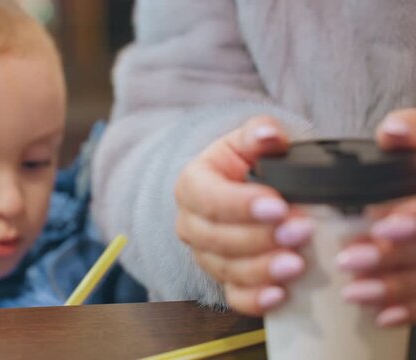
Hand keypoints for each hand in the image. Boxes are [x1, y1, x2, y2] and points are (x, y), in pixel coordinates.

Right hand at [175, 116, 313, 315]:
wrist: (243, 188)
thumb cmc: (247, 163)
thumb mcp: (249, 141)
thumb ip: (259, 133)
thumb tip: (268, 135)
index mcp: (192, 184)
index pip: (209, 198)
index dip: (241, 205)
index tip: (278, 206)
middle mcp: (191, 223)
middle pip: (216, 237)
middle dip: (259, 238)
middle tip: (300, 231)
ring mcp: (205, 254)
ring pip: (225, 268)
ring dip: (261, 269)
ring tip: (297, 264)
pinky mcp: (223, 278)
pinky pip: (232, 296)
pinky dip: (254, 300)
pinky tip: (279, 296)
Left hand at [338, 109, 415, 326]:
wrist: (413, 203)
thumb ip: (415, 130)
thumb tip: (390, 131)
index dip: (413, 219)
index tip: (382, 227)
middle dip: (392, 257)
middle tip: (349, 261)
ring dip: (395, 287)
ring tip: (352, 291)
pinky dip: (410, 309)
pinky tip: (382, 315)